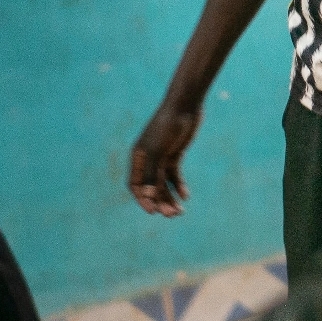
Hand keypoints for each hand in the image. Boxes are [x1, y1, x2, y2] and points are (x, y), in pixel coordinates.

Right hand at [128, 101, 200, 216]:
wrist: (184, 106)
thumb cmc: (167, 126)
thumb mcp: (158, 152)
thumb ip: (151, 174)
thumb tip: (148, 197)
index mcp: (138, 157)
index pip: (135, 185)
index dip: (143, 199)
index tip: (153, 212)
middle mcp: (147, 159)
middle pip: (151, 186)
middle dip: (161, 202)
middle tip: (172, 214)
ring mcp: (161, 157)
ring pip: (163, 183)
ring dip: (170, 197)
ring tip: (180, 211)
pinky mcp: (174, 154)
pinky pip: (174, 175)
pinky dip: (179, 185)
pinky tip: (186, 196)